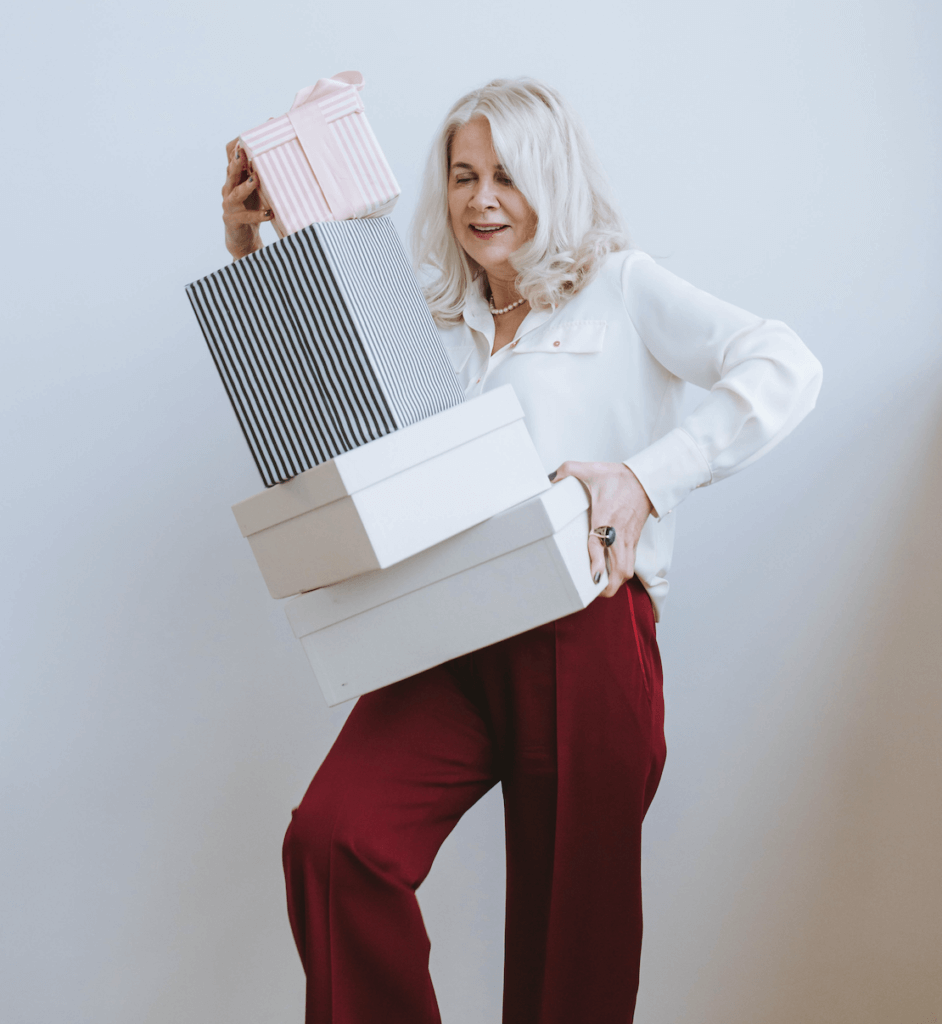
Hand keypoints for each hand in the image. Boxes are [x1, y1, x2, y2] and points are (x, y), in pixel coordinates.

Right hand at [222, 138, 272, 259]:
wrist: (243, 239)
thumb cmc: (252, 210)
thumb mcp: (259, 190)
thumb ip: (264, 174)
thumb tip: (282, 155)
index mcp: (235, 178)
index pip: (230, 158)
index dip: (236, 146)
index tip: (246, 136)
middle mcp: (228, 189)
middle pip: (231, 172)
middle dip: (236, 161)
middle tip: (243, 151)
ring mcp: (228, 205)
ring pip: (235, 193)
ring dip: (246, 186)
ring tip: (256, 180)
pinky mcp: (233, 220)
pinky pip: (246, 216)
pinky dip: (257, 215)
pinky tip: (269, 213)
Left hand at [552, 461, 653, 597]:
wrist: (647, 479)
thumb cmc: (620, 478)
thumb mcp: (592, 470)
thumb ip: (568, 470)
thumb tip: (550, 476)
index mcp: (606, 517)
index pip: (600, 544)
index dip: (598, 564)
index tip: (593, 578)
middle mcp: (618, 533)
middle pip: (620, 569)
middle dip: (608, 586)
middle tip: (591, 591)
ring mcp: (628, 539)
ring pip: (627, 570)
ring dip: (615, 582)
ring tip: (598, 588)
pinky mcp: (633, 540)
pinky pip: (629, 564)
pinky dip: (620, 574)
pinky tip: (608, 575)